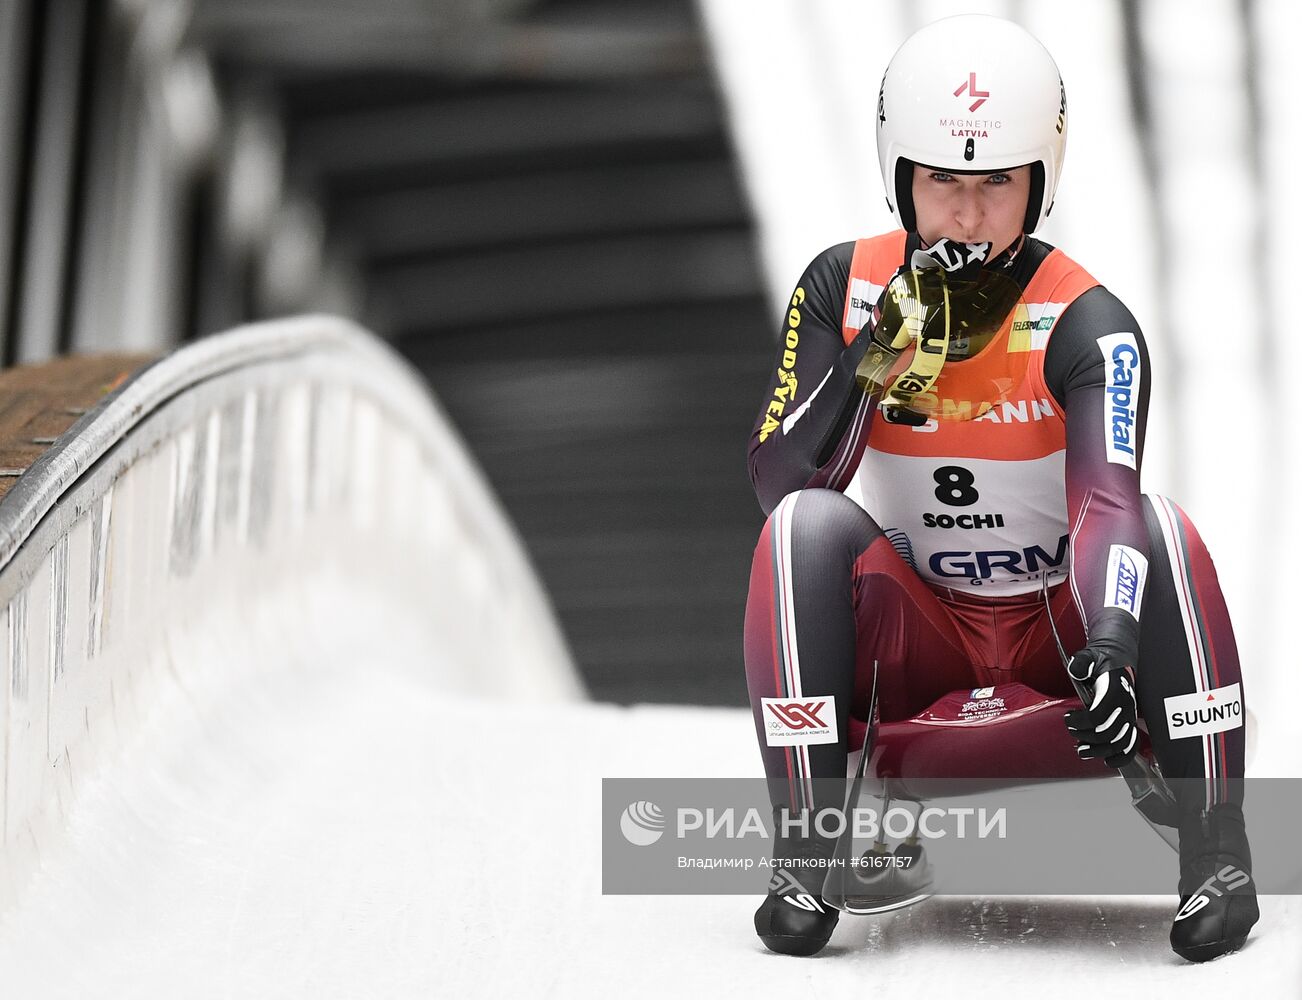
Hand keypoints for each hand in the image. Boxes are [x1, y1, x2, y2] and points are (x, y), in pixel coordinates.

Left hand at [1064, 649, 1138, 768]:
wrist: (1119, 662)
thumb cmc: (1103, 661)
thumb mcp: (1089, 656)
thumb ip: (1082, 663)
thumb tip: (1076, 670)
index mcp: (1115, 691)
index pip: (1097, 716)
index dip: (1080, 722)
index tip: (1069, 718)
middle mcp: (1125, 706)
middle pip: (1106, 733)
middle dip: (1085, 736)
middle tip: (1073, 732)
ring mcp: (1129, 716)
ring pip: (1119, 744)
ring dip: (1099, 751)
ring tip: (1082, 750)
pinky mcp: (1130, 723)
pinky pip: (1132, 746)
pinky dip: (1121, 757)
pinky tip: (1108, 761)